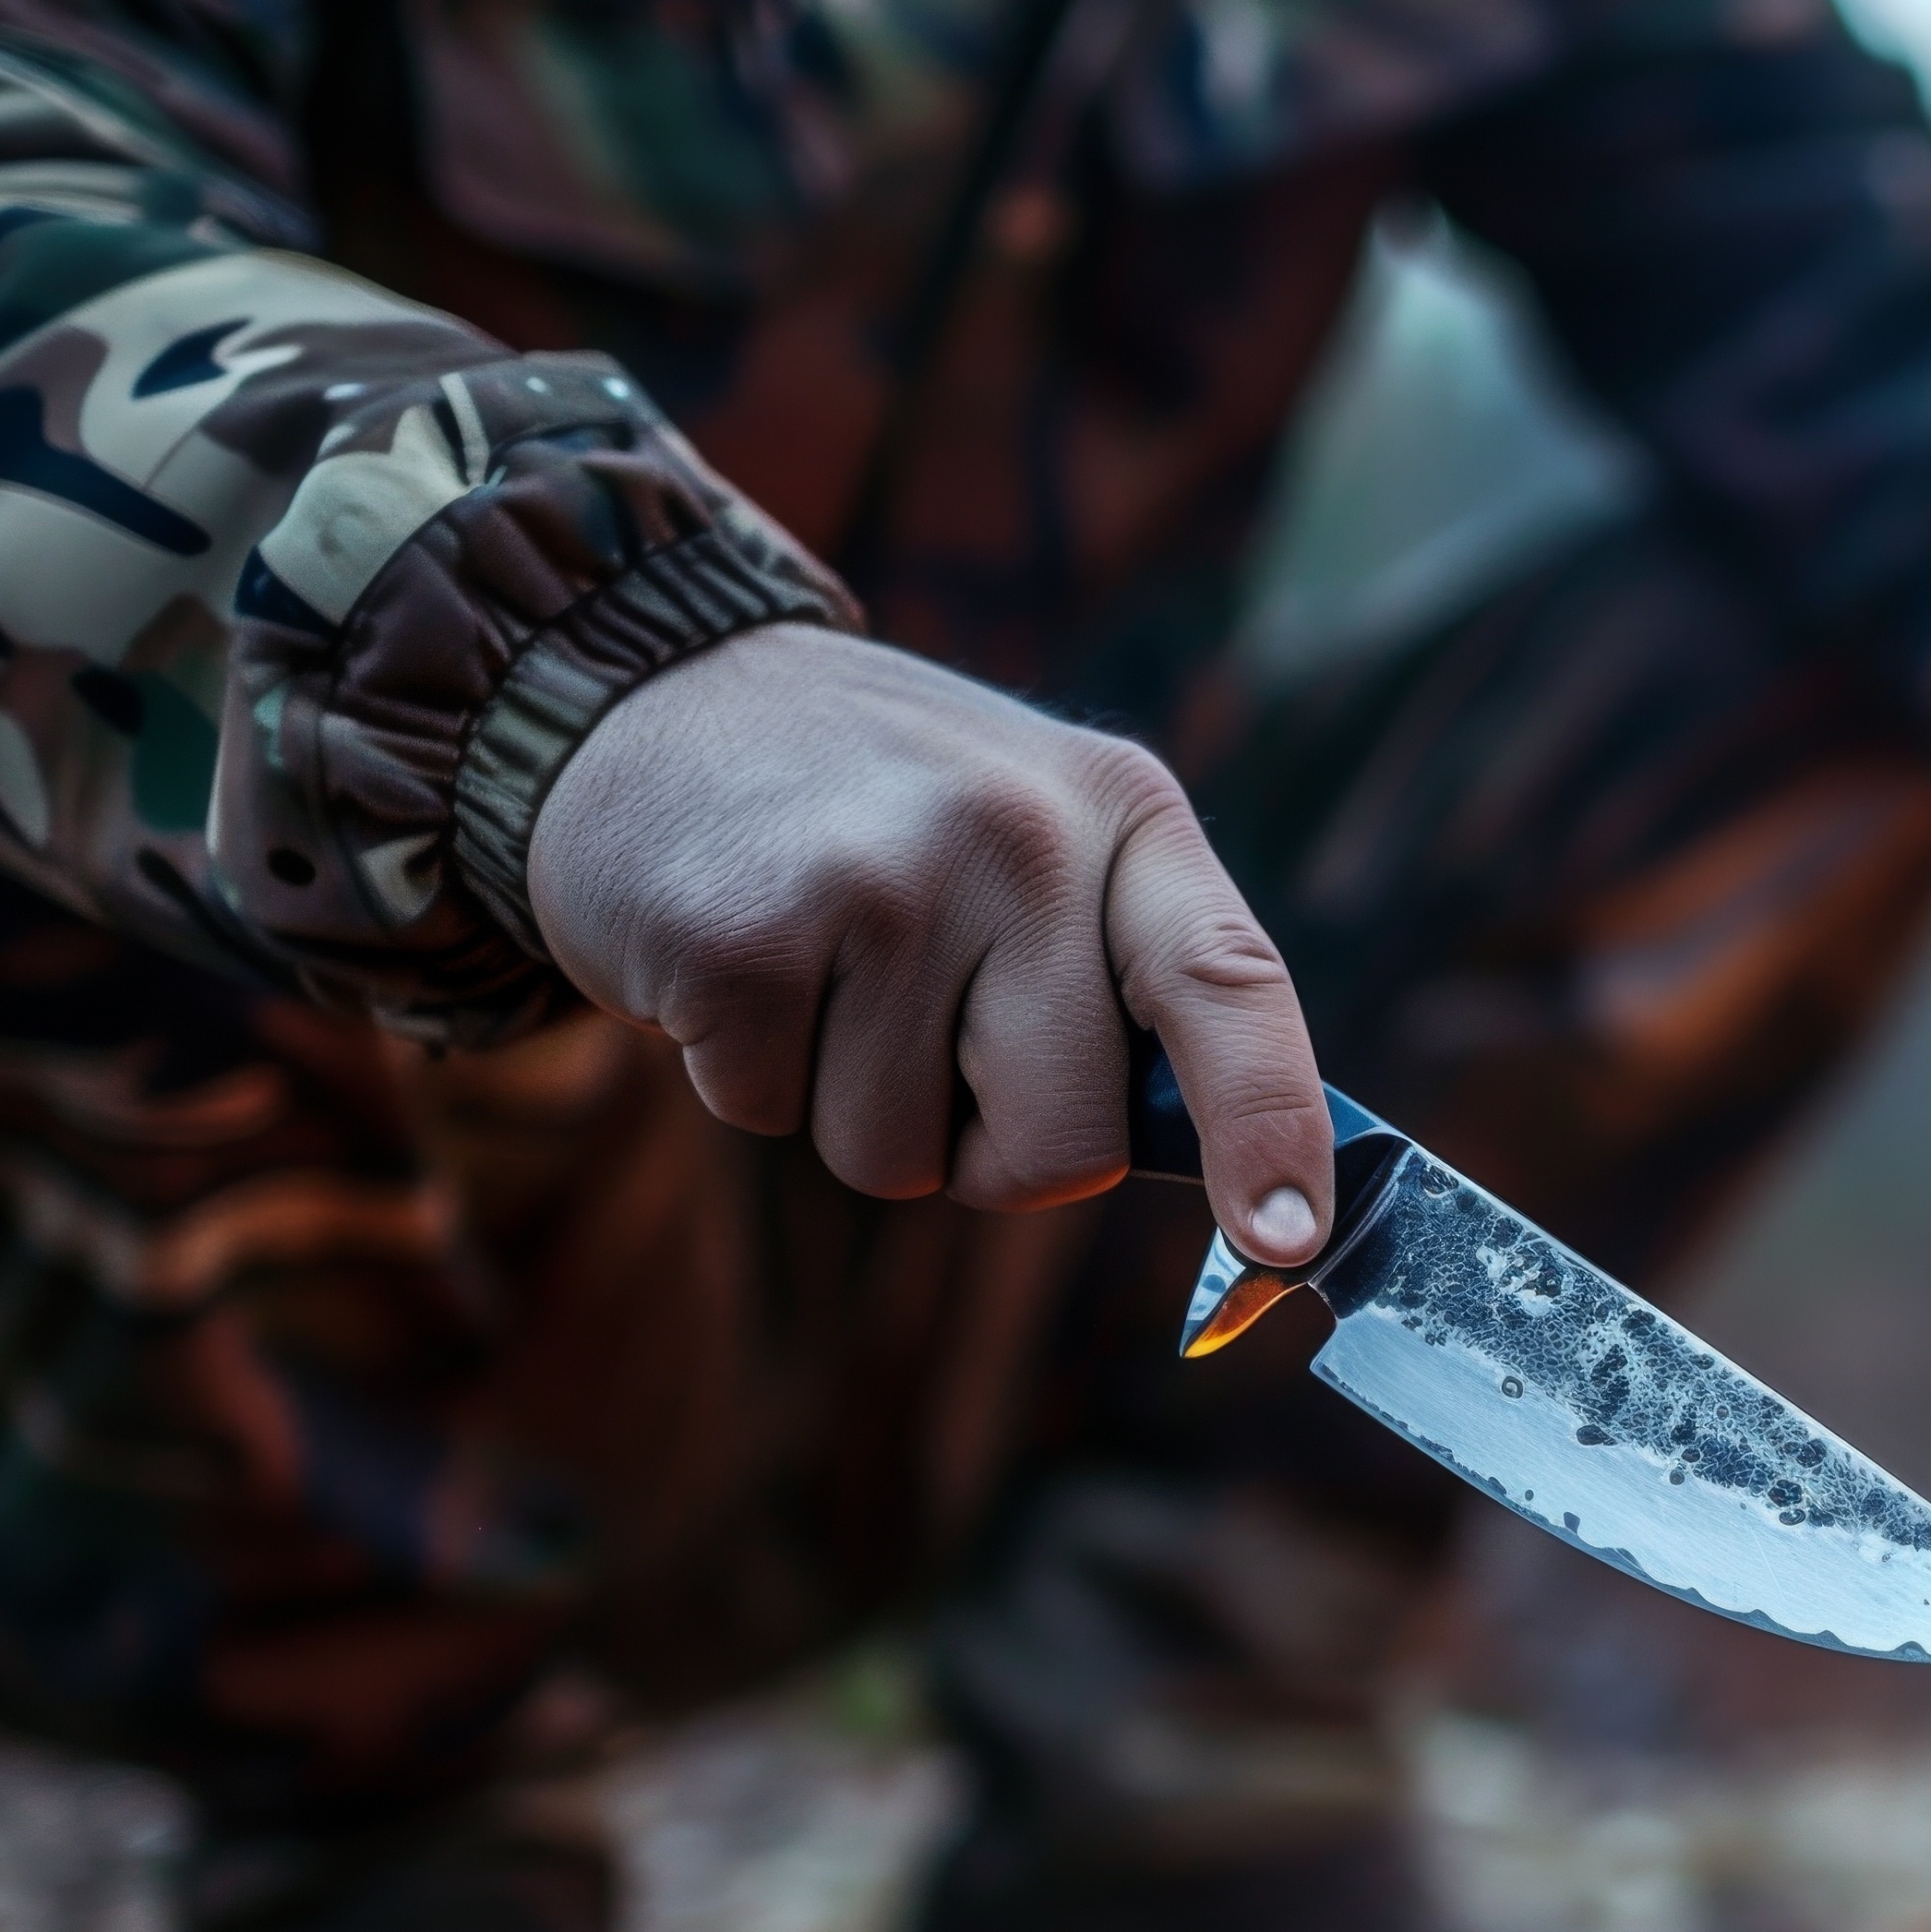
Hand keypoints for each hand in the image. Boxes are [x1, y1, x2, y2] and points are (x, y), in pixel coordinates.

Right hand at [526, 624, 1337, 1258]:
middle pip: (1065, 1141)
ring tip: (820, 967)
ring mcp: (880, 882)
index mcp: (1120, 810)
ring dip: (849, 1104)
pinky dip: (746, 1073)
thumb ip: (1130, 978)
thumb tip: (1235, 1174)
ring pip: (900, 1157)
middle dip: (995, 1150)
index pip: (1231, 986)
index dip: (1271, 1126)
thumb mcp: (1036, 831)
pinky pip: (773, 1118)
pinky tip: (741, 960)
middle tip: (924, 1035)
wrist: (644, 693)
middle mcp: (1017, 833)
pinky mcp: (743, 938)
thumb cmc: (876, 814)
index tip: (1286, 1238)